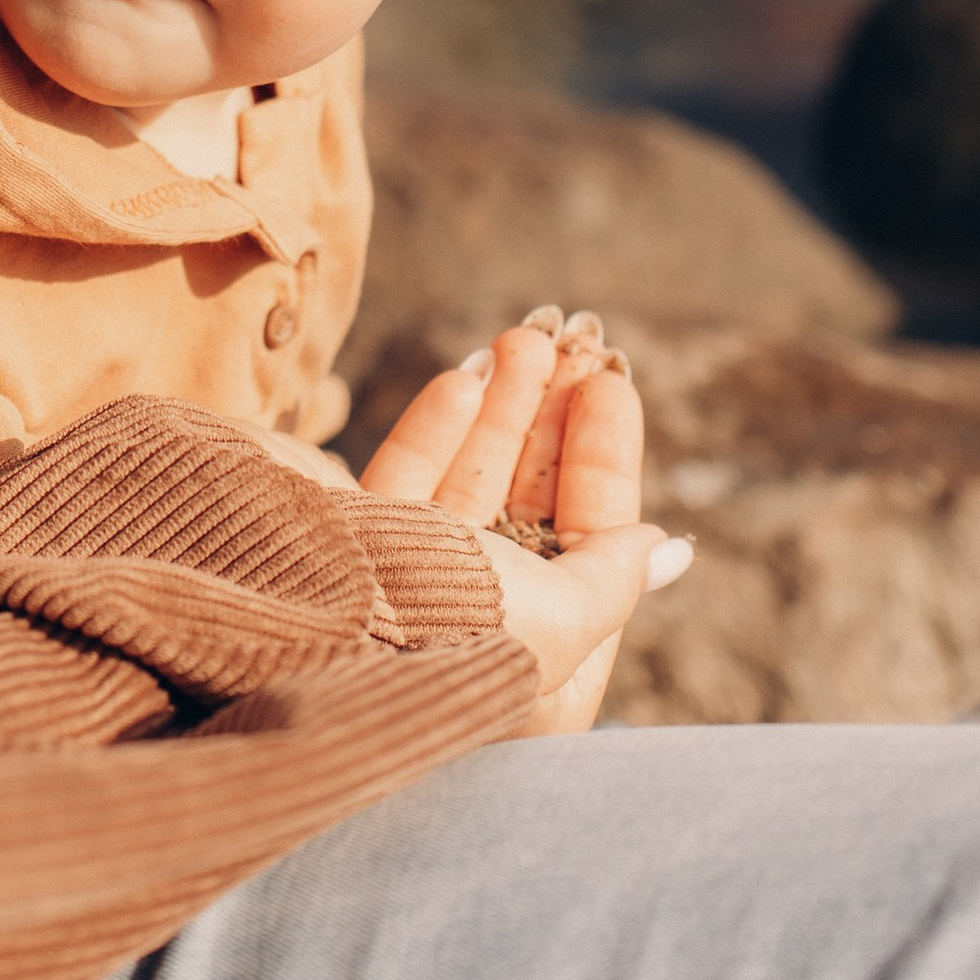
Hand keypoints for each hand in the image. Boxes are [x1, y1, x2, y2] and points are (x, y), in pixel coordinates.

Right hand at [361, 317, 690, 734]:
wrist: (307, 628)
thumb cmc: (446, 633)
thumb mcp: (558, 617)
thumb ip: (614, 578)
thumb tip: (671, 552)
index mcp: (527, 642)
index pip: (584, 540)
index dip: (601, 459)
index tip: (611, 386)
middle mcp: (471, 609)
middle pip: (524, 498)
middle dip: (548, 418)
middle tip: (565, 340)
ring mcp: (409, 572)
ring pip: (467, 477)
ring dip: (499, 405)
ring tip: (521, 337)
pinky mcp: (354, 541)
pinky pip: (404, 480)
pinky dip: (435, 429)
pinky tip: (464, 378)